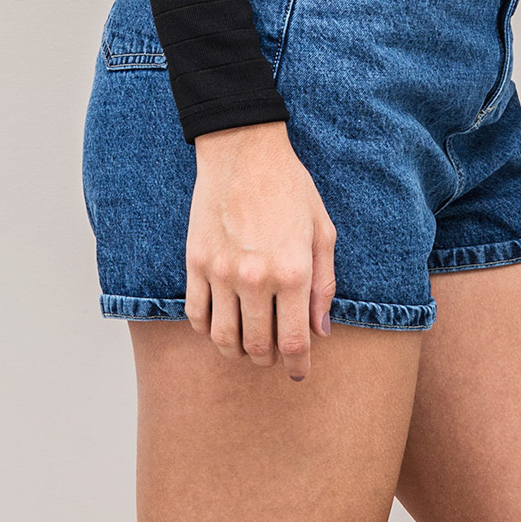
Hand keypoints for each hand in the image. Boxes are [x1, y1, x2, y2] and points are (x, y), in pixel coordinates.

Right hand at [185, 121, 337, 379]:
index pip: (294, 341)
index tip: (298, 372)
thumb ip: (324, 285)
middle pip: (257, 346)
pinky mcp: (196, 262)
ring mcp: (221, 272)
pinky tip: (219, 323)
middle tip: (272, 354)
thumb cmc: (290, 187)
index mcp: (292, 271)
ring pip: (223, 338)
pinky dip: (207, 329)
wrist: (243, 149)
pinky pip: (196, 314)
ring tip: (245, 346)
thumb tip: (321, 331)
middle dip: (267, 358)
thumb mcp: (322, 230)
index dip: (297, 365)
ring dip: (236, 351)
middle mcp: (255, 278)